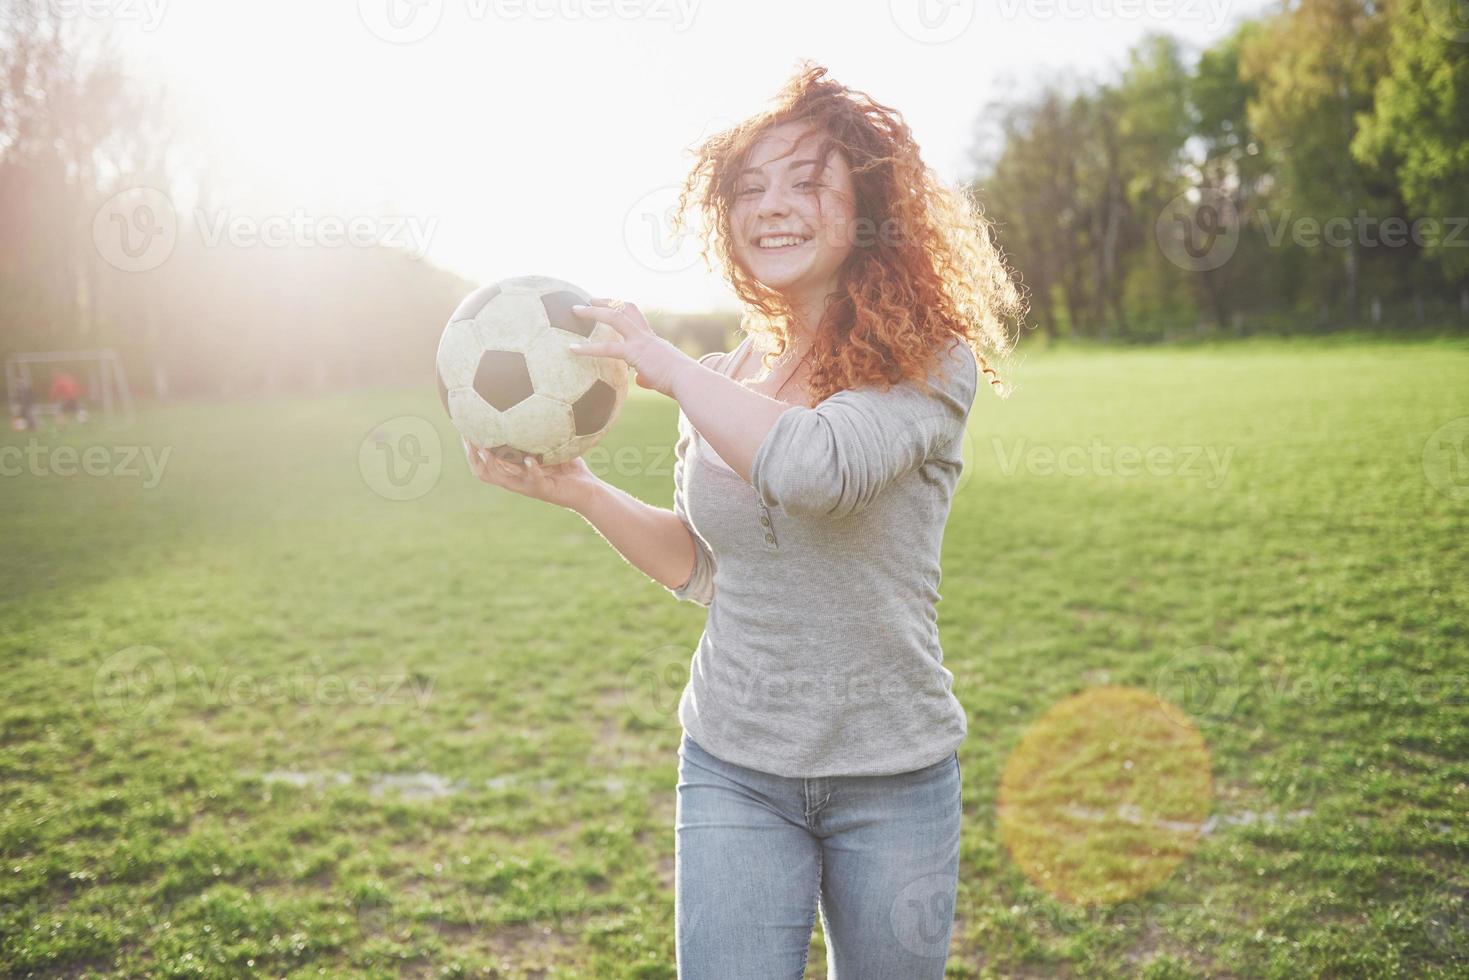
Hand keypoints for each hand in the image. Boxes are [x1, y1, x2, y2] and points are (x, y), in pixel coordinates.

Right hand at [462, 436, 599, 510]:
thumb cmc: (571, 466)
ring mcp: (528, 486)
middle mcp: (516, 480)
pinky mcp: (544, 490)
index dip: (468, 448)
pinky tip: (528, 459)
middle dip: (472, 454)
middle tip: (467, 436)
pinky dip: (530, 469)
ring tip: (486, 449)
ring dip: (493, 463)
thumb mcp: (553, 443)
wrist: (590, 491)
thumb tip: (539, 394)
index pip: (482, 461)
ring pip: (502, 477)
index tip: (462, 427)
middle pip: (483, 471)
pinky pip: (533, 480)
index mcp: (513, 470)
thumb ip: (542, 426)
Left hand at [567, 298, 695, 398]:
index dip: (621, 308)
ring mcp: (641, 342)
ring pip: (614, 318)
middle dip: (606, 301)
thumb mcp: (662, 376)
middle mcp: (646, 336)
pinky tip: (573, 349)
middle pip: (624, 308)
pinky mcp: (636, 353)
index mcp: (653, 340)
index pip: (635, 317)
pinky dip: (588, 348)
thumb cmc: (680, 383)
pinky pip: (607, 348)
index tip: (608, 305)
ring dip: (593, 312)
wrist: (690, 382)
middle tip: (588, 300)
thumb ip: (648, 376)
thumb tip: (639, 380)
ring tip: (574, 310)